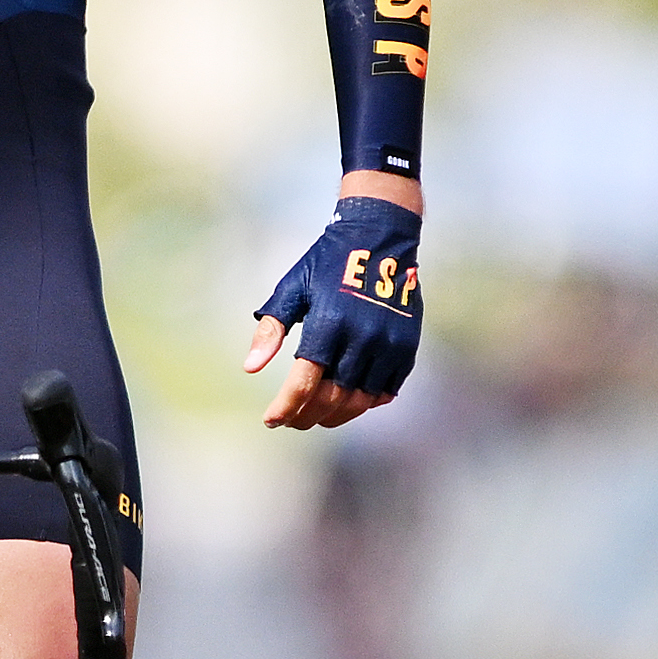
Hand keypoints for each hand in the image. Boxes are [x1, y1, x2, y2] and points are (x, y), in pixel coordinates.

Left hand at [245, 183, 421, 428]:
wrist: (381, 237)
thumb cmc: (328, 262)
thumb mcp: (293, 288)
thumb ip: (271, 329)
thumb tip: (251, 368)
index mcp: (328, 324)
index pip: (303, 384)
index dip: (285, 408)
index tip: (271, 420)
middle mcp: (361, 338)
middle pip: (332, 398)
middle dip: (307, 416)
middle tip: (292, 421)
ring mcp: (388, 345)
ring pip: (360, 401)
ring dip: (336, 415)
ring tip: (318, 416)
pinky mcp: (406, 347)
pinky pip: (386, 391)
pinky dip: (365, 402)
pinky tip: (348, 400)